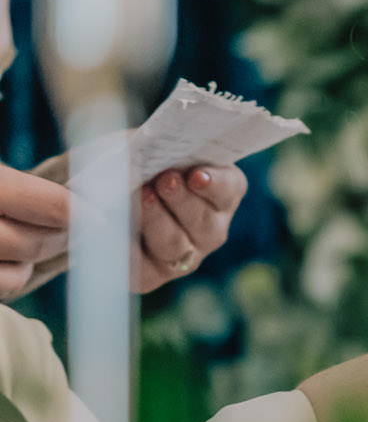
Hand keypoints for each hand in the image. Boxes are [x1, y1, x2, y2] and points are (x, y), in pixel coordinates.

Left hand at [0, 154, 244, 300]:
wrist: (83, 189)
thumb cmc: (120, 161)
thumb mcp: (135, 145)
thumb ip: (151, 149)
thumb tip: (151, 157)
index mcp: (215, 192)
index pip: (230, 189)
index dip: (216, 184)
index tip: (196, 175)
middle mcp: (207, 228)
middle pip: (207, 223)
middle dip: (184, 201)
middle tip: (165, 180)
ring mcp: (181, 255)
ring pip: (176, 244)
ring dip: (157, 220)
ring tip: (139, 197)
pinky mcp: (148, 275)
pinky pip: (142, 267)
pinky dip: (125, 245)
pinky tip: (110, 226)